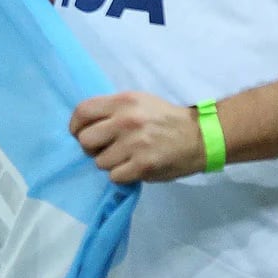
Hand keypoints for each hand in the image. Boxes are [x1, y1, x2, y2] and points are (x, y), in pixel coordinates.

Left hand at [70, 91, 206, 182]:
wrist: (201, 136)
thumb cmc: (165, 118)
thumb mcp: (139, 102)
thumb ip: (112, 109)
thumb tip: (84, 125)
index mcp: (123, 101)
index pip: (82, 112)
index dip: (75, 126)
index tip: (79, 134)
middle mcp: (126, 121)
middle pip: (85, 140)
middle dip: (91, 148)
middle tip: (104, 149)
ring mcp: (134, 144)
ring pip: (99, 162)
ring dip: (109, 163)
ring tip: (126, 158)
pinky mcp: (143, 166)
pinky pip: (115, 176)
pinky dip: (122, 175)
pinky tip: (134, 167)